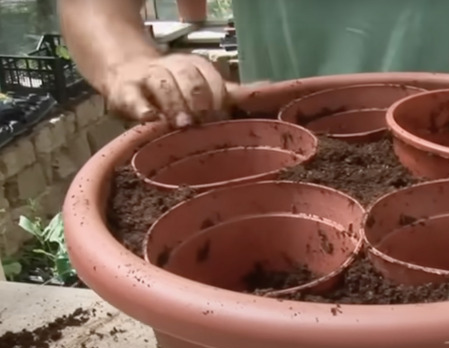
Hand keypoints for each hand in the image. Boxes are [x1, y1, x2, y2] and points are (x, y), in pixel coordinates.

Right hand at [102, 53, 229, 126]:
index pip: (212, 78)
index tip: (223, 119)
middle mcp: (173, 67)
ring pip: (163, 84)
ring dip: (175, 104)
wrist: (125, 72)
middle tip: (203, 122)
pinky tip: (150, 118)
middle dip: (199, 100)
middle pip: (190, 78)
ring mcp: (148, 77)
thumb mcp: (201, 85)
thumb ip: (228, 92)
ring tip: (182, 124)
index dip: (219, 99)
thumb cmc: (173, 88)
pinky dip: (142, 108)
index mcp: (196, 66)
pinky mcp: (124, 91)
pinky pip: (133, 98)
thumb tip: (269, 90)